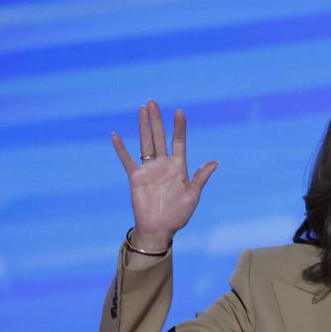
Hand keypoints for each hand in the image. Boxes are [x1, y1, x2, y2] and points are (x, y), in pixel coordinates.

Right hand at [111, 100, 217, 248]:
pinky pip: (127, 159)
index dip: (179, 127)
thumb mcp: (192, 196)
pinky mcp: (135, 177)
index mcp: (178, 167)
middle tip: (153, 102)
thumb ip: (200, 178)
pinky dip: (121, 148)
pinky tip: (115, 135)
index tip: (179, 111)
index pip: (179, 142)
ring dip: (143, 127)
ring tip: (142, 110)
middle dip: (157, 120)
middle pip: (160, 137)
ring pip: (145, 143)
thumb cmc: (178, 215)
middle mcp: (163, 164)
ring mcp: (149, 169)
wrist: (159, 229)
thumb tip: (214, 162)